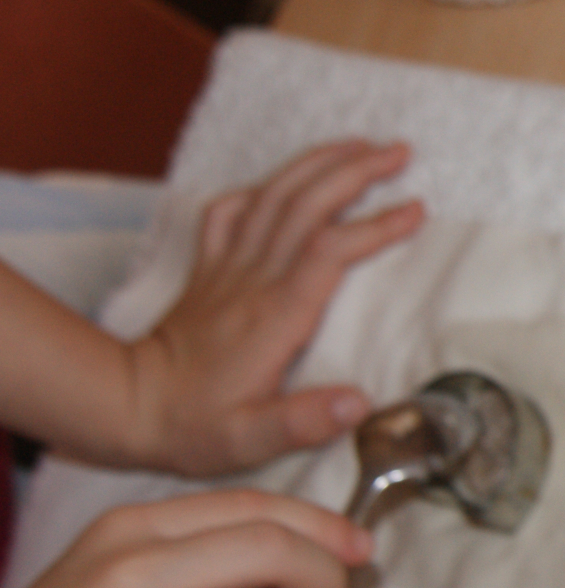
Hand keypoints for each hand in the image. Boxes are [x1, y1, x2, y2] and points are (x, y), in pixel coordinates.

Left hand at [126, 139, 424, 476]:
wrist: (126, 407)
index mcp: (273, 315)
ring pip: (274, 197)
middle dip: (355, 171)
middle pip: (305, 205)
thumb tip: (360, 401)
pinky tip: (283, 184)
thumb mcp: (251, 441)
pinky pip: (231, 212)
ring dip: (318, 164)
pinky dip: (262, 188)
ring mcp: (227, 268)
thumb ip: (304, 422)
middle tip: (400, 152)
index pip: (328, 251)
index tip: (415, 210)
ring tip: (360, 146)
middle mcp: (251, 279)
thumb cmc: (194, 425)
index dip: (374, 226)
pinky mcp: (209, 269)